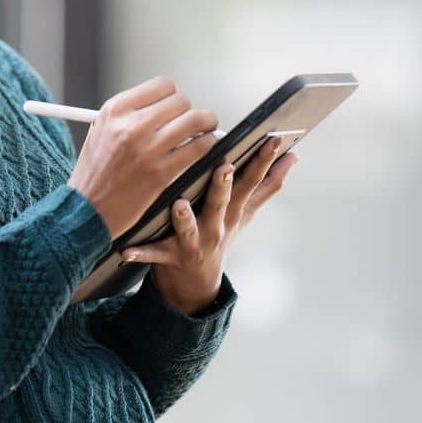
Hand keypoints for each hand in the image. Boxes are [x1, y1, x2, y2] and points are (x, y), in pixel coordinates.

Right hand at [67, 76, 220, 239]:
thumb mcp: (101, 130)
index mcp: (115, 110)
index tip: (175, 107)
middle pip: (181, 101)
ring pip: (195, 120)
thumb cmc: (94, 173)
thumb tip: (162, 103)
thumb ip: (129, 113)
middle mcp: (131, 125)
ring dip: (206, 124)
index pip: (162, 85)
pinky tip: (203, 148)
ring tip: (206, 130)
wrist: (88, 210)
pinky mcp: (161, 172)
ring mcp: (147, 149)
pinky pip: (199, 148)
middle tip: (191, 121)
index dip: (173, 96)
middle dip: (189, 111)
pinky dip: (207, 145)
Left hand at [119, 135, 299, 314]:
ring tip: (179, 205)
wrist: (196, 283)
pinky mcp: (170, 256)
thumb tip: (294, 156)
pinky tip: (128, 250)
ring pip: (189, 229)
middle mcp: (217, 226)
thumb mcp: (246, 212)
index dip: (263, 160)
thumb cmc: (219, 234)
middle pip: (222, 203)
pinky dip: (142, 252)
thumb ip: (267, 185)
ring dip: (185, 219)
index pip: (251, 181)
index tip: (273, 139)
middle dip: (224, 186)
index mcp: (233, 211)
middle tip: (224, 166)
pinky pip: (154, 254)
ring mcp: (194, 242)